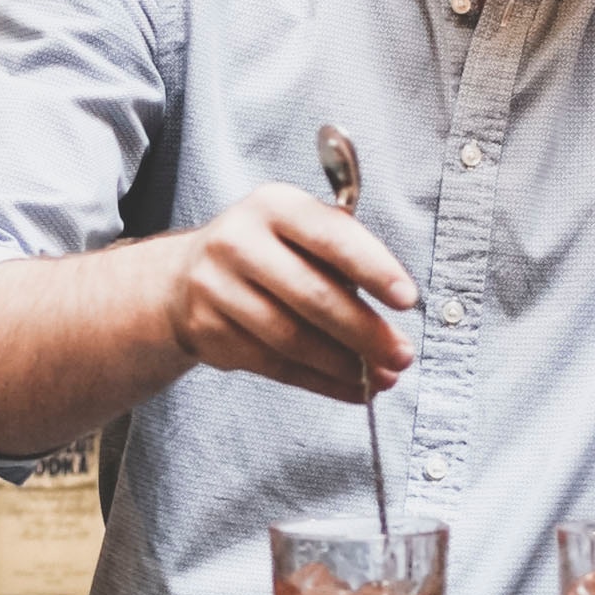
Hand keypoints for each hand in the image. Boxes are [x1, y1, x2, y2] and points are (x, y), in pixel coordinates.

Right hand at [164, 181, 416, 404]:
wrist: (187, 276)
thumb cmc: (269, 252)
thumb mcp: (300, 230)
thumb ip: (344, 256)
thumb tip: (395, 310)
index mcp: (273, 205)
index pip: (330, 237)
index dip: (373, 269)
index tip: (408, 299)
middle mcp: (239, 242)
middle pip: (312, 295)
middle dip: (365, 331)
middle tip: (402, 355)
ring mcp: (216, 287)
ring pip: (292, 338)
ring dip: (344, 365)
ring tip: (381, 378)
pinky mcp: (208, 330)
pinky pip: (274, 365)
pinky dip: (320, 382)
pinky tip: (351, 388)